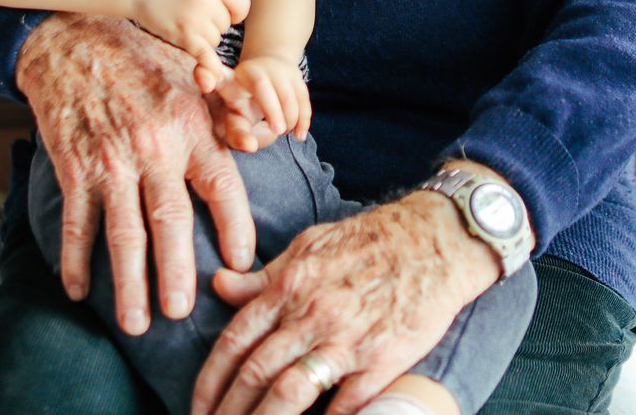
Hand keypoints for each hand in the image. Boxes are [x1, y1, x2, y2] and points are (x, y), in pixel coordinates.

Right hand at [15, 13, 256, 334]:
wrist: (76, 39)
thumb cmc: (145, 61)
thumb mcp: (194, 78)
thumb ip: (226, 113)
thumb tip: (260, 137)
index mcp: (191, 127)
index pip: (222, 186)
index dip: (235, 228)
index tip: (241, 265)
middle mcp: (154, 146)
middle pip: (169, 221)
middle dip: (175, 273)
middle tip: (181, 314)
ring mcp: (110, 160)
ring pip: (123, 233)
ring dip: (128, 283)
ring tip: (136, 323)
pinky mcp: (75, 165)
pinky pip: (77, 221)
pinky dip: (75, 259)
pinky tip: (79, 291)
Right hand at [131, 0, 248, 79]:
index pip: (243, 5)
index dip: (235, 11)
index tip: (224, 11)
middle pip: (227, 25)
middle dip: (215, 23)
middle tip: (194, 13)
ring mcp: (195, 18)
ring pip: (215, 40)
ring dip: (204, 37)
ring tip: (186, 22)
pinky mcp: (183, 35)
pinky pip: (205, 55)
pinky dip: (210, 66)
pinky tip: (215, 75)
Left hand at [190, 191, 497, 414]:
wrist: (437, 238)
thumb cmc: (372, 240)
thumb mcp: (310, 245)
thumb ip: (264, 275)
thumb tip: (219, 286)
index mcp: (290, 285)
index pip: (235, 341)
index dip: (210, 382)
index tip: (197, 407)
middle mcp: (312, 313)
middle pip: (255, 374)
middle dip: (228, 412)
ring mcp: (347, 339)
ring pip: (290, 392)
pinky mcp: (382, 359)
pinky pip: (345, 404)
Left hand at [214, 54, 310, 151]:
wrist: (268, 68)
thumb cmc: (245, 101)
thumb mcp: (235, 114)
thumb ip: (237, 133)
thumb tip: (251, 145)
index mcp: (229, 79)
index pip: (218, 79)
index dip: (207, 77)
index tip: (211, 92)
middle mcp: (252, 70)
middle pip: (261, 85)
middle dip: (271, 109)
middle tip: (277, 132)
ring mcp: (275, 69)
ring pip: (285, 91)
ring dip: (289, 115)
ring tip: (286, 133)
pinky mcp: (294, 74)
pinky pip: (301, 95)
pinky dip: (303, 117)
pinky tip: (299, 134)